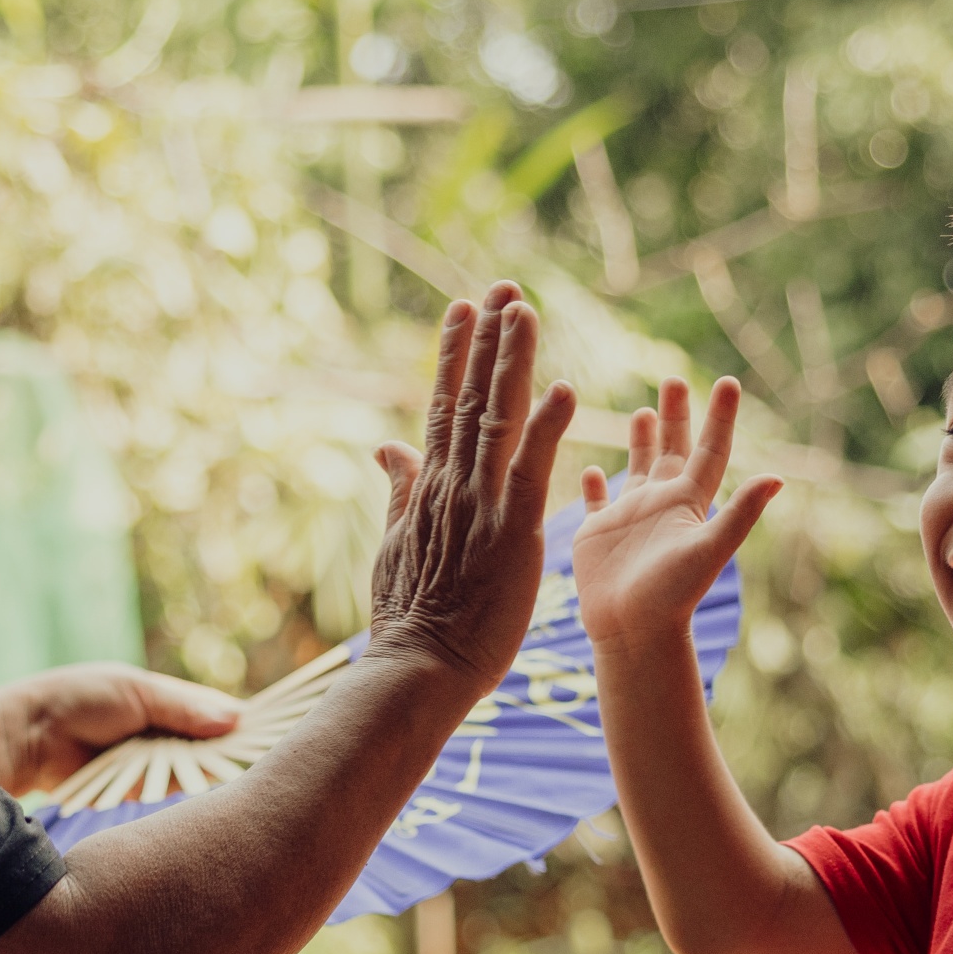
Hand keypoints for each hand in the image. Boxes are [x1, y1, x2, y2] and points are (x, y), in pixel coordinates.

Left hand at [0, 662, 241, 797]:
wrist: (28, 736)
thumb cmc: (81, 700)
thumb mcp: (136, 693)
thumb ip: (182, 708)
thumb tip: (236, 718)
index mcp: (171, 702)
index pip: (219, 714)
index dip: (243, 726)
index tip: (270, 739)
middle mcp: (166, 734)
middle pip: (212, 750)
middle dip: (227, 758)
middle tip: (250, 769)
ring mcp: (151, 764)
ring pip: (192, 776)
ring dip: (201, 781)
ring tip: (223, 788)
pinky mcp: (134, 791)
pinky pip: (165, 796)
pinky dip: (174, 797)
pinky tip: (191, 804)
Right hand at [367, 284, 578, 683]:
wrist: (418, 668)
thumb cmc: (411, 618)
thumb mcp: (394, 543)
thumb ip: (398, 489)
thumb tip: (386, 447)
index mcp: (428, 488)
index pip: (442, 407)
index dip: (455, 354)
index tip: (465, 307)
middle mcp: (451, 485)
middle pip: (468, 397)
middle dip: (486, 340)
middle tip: (504, 286)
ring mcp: (479, 504)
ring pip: (497, 418)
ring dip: (512, 362)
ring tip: (525, 311)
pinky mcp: (510, 530)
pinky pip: (532, 468)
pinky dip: (547, 427)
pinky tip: (566, 388)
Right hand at [575, 377, 782, 655]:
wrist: (632, 632)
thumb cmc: (671, 595)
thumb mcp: (709, 549)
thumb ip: (739, 513)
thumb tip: (778, 478)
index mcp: (688, 503)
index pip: (710, 450)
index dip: (720, 418)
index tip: (728, 382)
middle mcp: (660, 504)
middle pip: (673, 449)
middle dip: (677, 415)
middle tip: (676, 380)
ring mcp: (628, 517)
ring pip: (638, 468)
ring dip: (642, 441)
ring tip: (644, 411)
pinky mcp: (596, 533)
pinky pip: (596, 502)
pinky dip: (593, 486)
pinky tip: (589, 469)